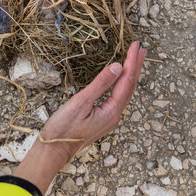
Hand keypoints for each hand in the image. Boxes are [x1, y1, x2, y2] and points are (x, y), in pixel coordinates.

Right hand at [13, 42, 145, 192]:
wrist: (54, 150)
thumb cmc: (64, 128)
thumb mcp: (81, 102)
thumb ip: (100, 84)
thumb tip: (118, 66)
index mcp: (112, 111)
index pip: (127, 81)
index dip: (132, 62)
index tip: (135, 45)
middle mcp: (115, 115)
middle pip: (130, 86)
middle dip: (136, 66)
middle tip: (141, 49)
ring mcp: (110, 118)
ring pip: (125, 92)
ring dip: (130, 75)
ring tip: (135, 60)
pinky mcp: (103, 119)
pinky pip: (117, 97)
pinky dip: (122, 84)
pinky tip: (120, 80)